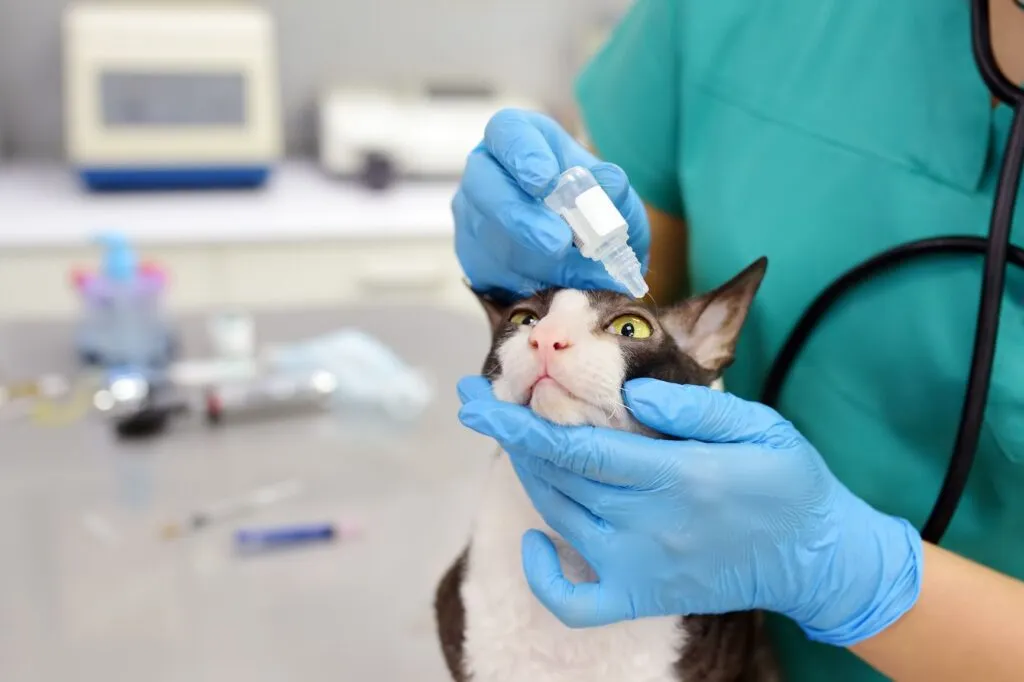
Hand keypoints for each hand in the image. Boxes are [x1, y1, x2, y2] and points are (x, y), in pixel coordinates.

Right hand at [453, 108, 649, 295]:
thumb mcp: (612, 197)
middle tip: (557, 243)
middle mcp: (487, 171)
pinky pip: (490, 271)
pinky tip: (554, 285)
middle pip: (484, 186)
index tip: (545, 181)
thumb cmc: (590, 209)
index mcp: (520, 138)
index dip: (522, 154)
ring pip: (487, 235)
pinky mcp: (472, 255)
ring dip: (531, 258)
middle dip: (520, 218)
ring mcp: (472, 214)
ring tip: (574, 273)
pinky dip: (524, 283)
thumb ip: (613, 190)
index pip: (507, 132)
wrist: (581, 252)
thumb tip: (610, 183)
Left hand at [456, 375, 923, 647]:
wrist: (818, 559)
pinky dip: (543, 576)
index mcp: (679, 477)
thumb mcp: (760, 424)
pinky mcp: (644, 598)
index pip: (578, 447)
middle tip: (483, 402)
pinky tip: (535, 540)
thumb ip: (694, 405)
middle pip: (558, 478)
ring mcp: (643, 569)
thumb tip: (629, 391)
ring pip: (560, 519)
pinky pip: (574, 603)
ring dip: (529, 476)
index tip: (477, 398)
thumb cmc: (788, 482)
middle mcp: (652, 527)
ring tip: (515, 438)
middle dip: (510, 436)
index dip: (519, 422)